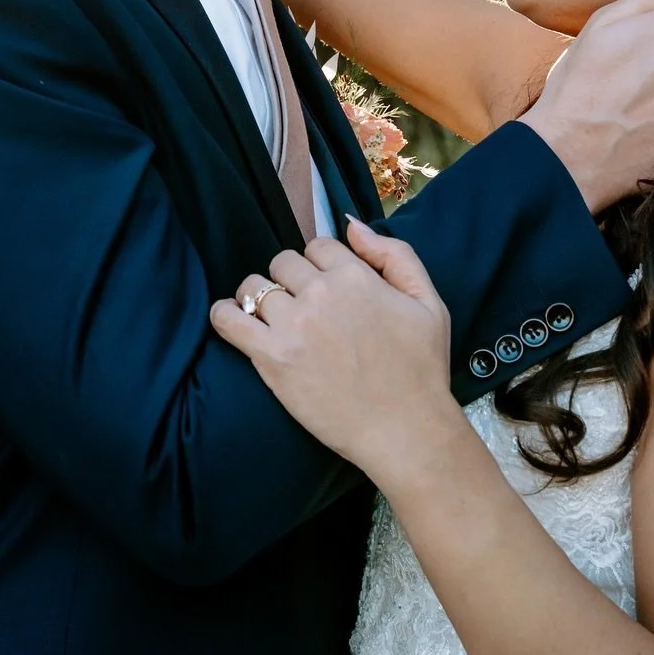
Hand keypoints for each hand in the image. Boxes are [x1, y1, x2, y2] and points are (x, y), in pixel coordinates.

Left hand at [210, 223, 459, 482]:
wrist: (405, 430)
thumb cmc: (422, 370)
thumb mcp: (429, 302)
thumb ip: (394, 255)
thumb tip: (352, 225)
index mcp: (357, 276)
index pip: (318, 246)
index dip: (320, 265)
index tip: (326, 289)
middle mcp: (321, 293)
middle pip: (284, 263)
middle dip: (291, 280)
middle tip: (302, 309)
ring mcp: (294, 325)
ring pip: (255, 287)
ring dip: (261, 298)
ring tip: (273, 320)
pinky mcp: (272, 358)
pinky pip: (229, 320)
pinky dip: (224, 315)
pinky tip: (232, 319)